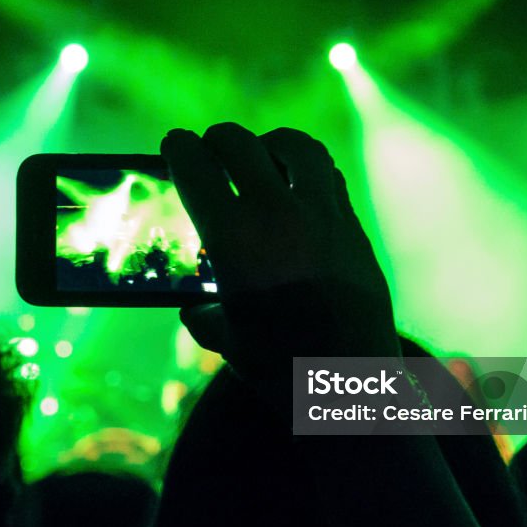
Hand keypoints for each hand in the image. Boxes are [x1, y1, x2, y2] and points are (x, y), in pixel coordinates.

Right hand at [162, 123, 399, 374]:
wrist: (353, 386)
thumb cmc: (280, 368)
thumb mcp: (225, 340)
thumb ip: (204, 314)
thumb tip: (196, 307)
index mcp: (233, 238)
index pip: (195, 167)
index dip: (178, 149)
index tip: (174, 146)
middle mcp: (277, 214)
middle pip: (239, 143)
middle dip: (216, 140)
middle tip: (209, 149)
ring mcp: (322, 215)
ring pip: (294, 146)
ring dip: (269, 144)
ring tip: (260, 156)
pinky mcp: (353, 227)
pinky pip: (328, 177)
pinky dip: (306, 171)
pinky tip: (297, 189)